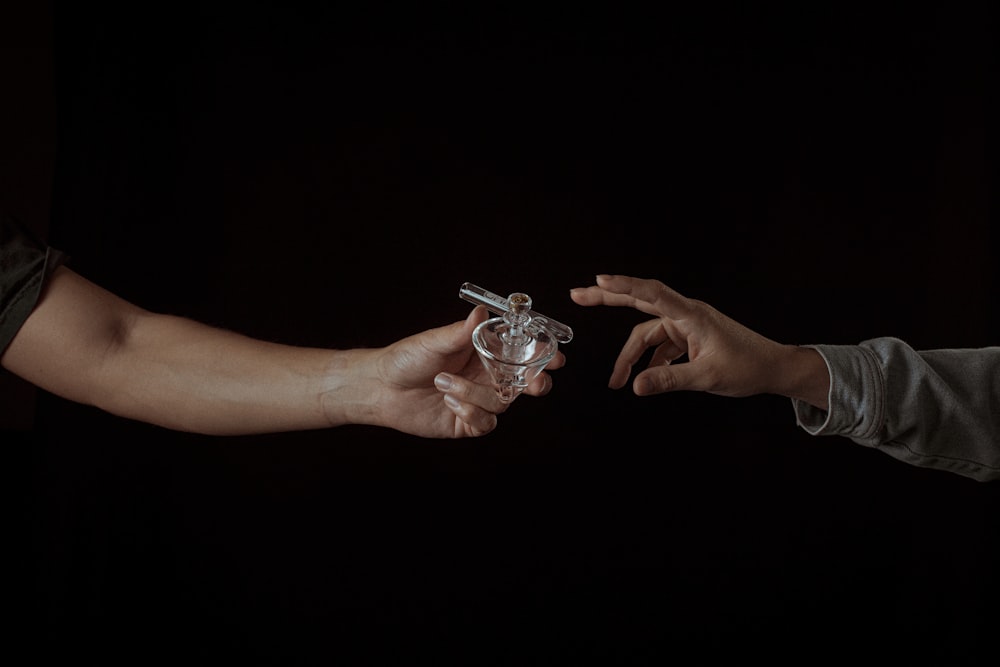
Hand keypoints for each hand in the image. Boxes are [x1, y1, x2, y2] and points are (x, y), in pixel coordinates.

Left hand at [339, 306, 565, 437]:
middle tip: (534, 384)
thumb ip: (460, 332)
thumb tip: (480, 312)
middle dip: (536, 384)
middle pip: (525, 383)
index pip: (522, 353)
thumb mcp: (433, 341)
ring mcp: (478, 400)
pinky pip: (485, 423)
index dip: (543, 356)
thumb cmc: (405, 358)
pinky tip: (450, 403)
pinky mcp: (467, 422)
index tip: (556, 356)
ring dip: (476, 394)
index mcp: (484, 352)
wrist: (379, 388)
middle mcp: (486, 377)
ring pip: (502, 403)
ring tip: (444, 384)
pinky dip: (471, 413)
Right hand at [570, 274, 826, 406]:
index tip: (599, 281)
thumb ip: (669, 379)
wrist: (773, 368)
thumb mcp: (706, 377)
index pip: (652, 294)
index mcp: (692, 315)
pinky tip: (643, 378)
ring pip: (647, 333)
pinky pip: (660, 345)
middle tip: (578, 295)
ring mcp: (687, 324)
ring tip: (616, 380)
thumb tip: (636, 386)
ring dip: (631, 355)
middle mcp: (686, 314)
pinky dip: (649, 360)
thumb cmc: (748, 367)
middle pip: (640, 301)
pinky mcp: (689, 336)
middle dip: (608, 299)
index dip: (624, 286)